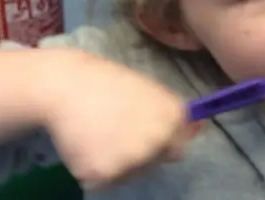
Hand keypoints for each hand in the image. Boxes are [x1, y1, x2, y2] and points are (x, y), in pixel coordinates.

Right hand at [42, 52, 201, 189]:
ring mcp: (131, 159)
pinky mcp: (103, 174)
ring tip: (97, 133)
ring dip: (116, 163)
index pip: (177, 147)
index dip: (159, 140)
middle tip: (113, 127)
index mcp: (172, 117)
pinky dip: (92, 167)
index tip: (139, 129)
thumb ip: (174, 114)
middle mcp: (158, 140)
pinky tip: (84, 142)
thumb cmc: (106, 82)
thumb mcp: (148, 90)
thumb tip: (200, 128)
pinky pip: (103, 181)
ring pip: (128, 175)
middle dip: (138, 153)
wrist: (65, 84)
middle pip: (152, 164)